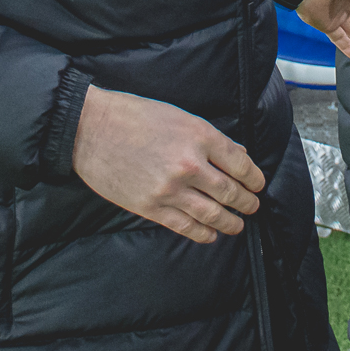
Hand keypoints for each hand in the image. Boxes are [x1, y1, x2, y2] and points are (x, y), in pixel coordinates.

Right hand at [71, 85, 264, 243]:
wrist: (91, 130)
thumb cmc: (134, 116)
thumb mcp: (179, 116)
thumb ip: (208, 138)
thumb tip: (236, 156)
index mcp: (199, 136)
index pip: (241, 163)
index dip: (254, 178)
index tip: (258, 184)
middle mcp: (190, 164)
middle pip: (231, 191)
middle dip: (246, 203)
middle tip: (252, 206)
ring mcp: (170, 189)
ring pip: (213, 214)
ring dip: (230, 222)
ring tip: (237, 224)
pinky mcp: (152, 207)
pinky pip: (186, 226)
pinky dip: (203, 233)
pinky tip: (211, 234)